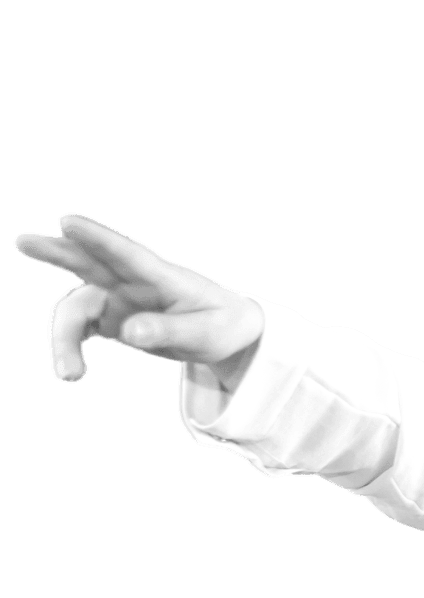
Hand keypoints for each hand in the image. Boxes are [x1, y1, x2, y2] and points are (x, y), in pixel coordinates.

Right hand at [14, 213, 263, 389]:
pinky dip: (69, 346)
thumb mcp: (207, 335)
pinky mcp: (111, 318)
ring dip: (64, 338)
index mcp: (164, 276)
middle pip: (91, 263)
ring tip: (70, 376)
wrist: (227, 333)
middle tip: (22, 241)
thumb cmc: (221, 326)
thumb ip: (170, 331)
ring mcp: (119, 297)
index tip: (67, 221)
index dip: (98, 238)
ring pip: (77, 306)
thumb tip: (130, 331)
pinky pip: (79, 327)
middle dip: (57, 253)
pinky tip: (73, 373)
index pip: (128, 253)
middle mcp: (135, 282)